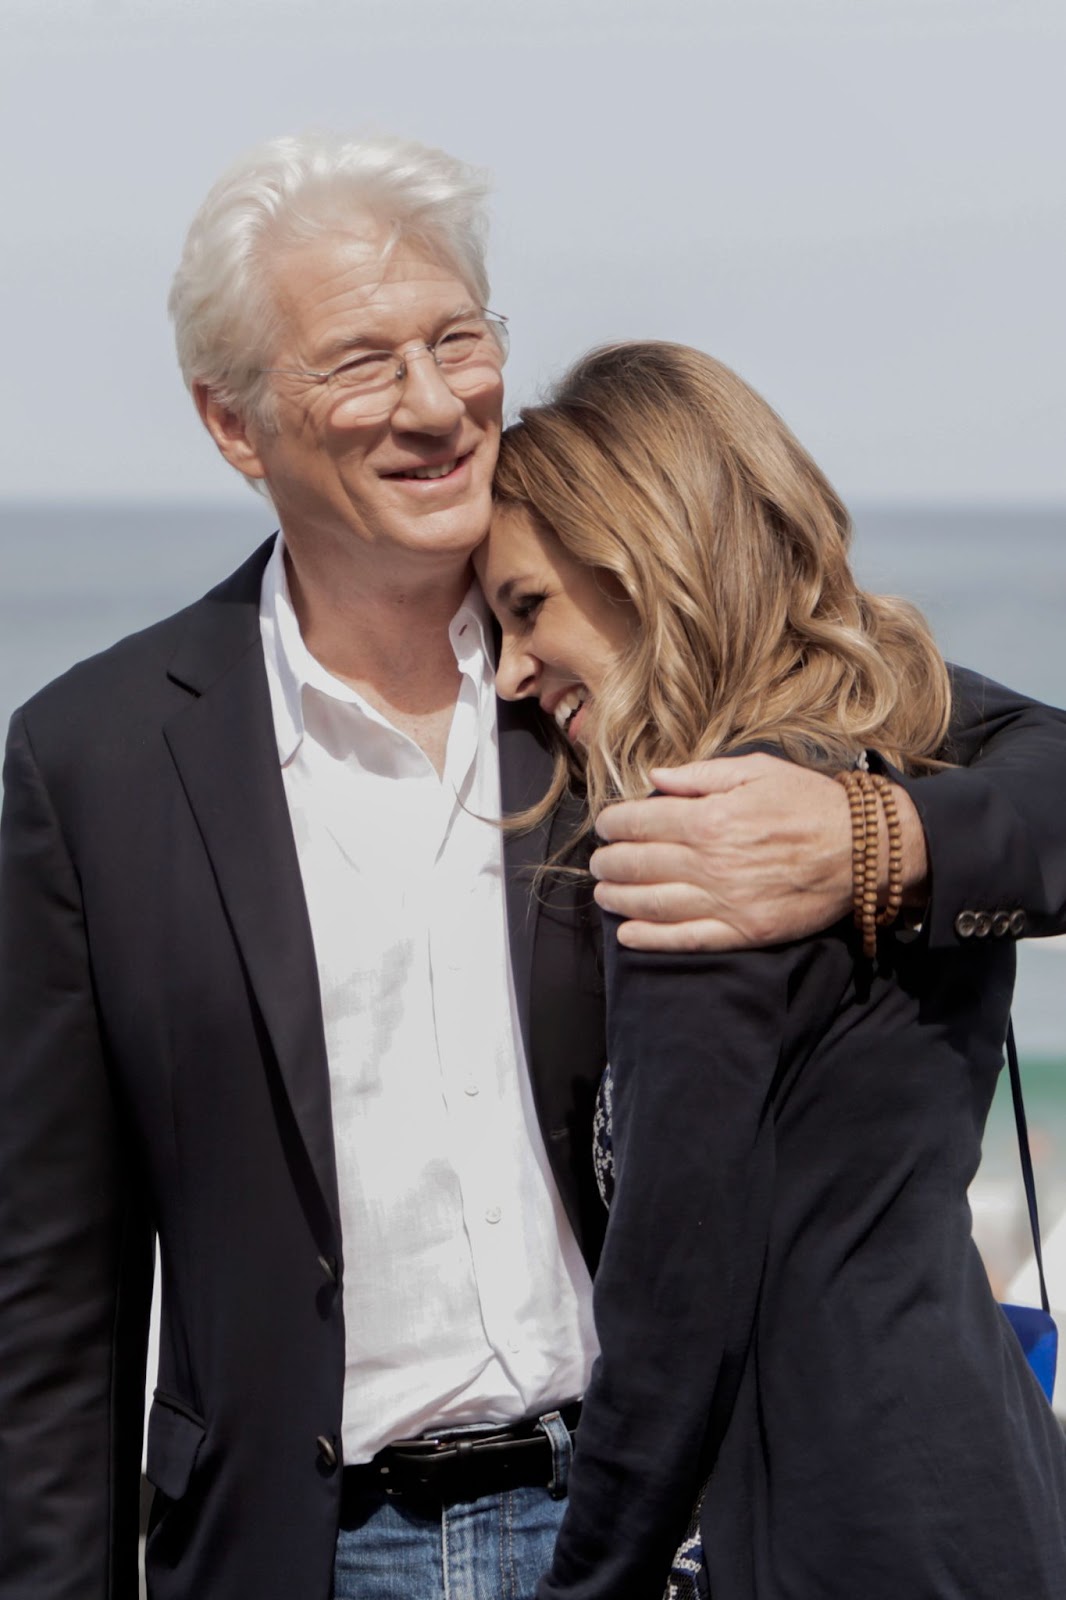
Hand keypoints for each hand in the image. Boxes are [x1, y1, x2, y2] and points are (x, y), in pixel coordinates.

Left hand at [590, 753, 928, 951]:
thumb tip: (654, 778)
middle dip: (609, 862)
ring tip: (603, 892)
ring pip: (653, 903)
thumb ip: (700, 775)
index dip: (613, 823)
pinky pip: (686, 938)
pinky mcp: (742, 931)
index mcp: (709, 819)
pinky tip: (627, 934)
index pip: (640, 822)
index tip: (605, 825)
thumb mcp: (755, 770)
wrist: (861, 849)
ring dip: (618, 898)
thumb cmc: (808, 802)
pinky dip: (651, 938)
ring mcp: (724, 901)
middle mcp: (709, 862)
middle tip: (599, 861)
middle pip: (638, 864)